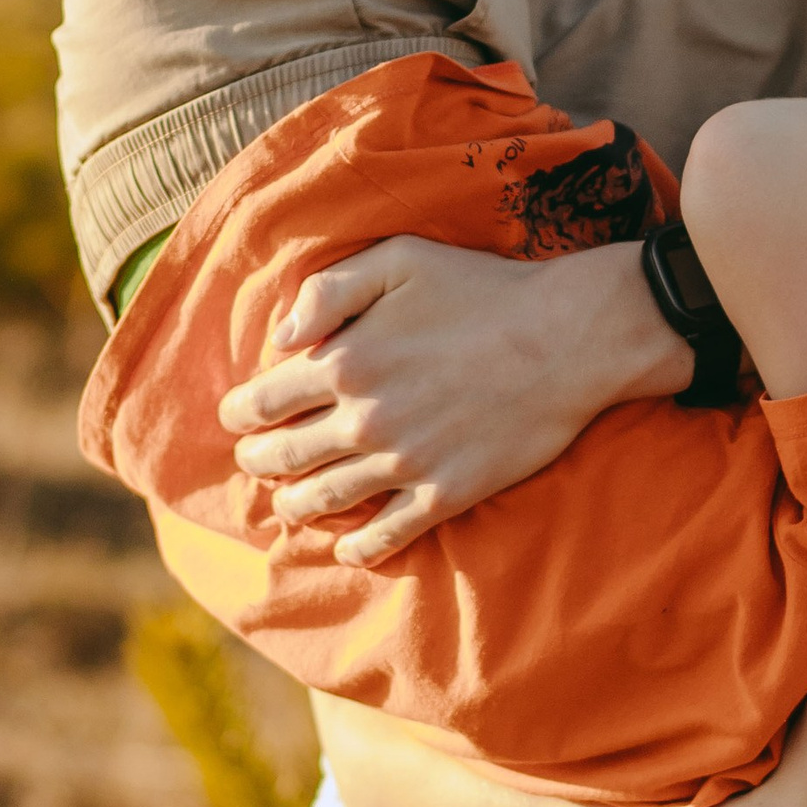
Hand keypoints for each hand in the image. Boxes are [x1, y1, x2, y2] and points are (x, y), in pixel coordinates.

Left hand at [218, 234, 688, 565]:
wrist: (569, 337)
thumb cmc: (484, 289)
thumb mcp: (400, 259)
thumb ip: (329, 290)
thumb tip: (281, 336)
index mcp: (346, 361)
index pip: (263, 401)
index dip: (239, 414)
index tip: (236, 417)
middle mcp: (365, 419)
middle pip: (284, 456)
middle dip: (256, 461)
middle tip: (250, 461)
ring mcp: (405, 463)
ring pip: (324, 499)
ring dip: (293, 503)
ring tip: (285, 501)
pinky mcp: (446, 493)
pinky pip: (386, 534)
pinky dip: (357, 546)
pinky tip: (347, 545)